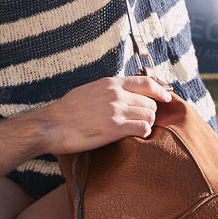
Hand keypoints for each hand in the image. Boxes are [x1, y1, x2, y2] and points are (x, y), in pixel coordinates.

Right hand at [40, 74, 174, 155]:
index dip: (159, 91)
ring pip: (149, 115)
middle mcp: (116, 94)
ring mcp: (116, 110)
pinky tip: (137, 136)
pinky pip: (142, 128)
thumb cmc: (66, 111)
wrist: (50, 125)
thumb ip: (107, 90)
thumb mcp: (89, 90)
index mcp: (110, 83)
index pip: (145, 83)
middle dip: (151, 112)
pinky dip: (143, 133)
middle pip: (150, 102)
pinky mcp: (114, 128)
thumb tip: (119, 93)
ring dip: (147, 124)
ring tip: (139, 129)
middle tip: (144, 121)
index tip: (166, 97)